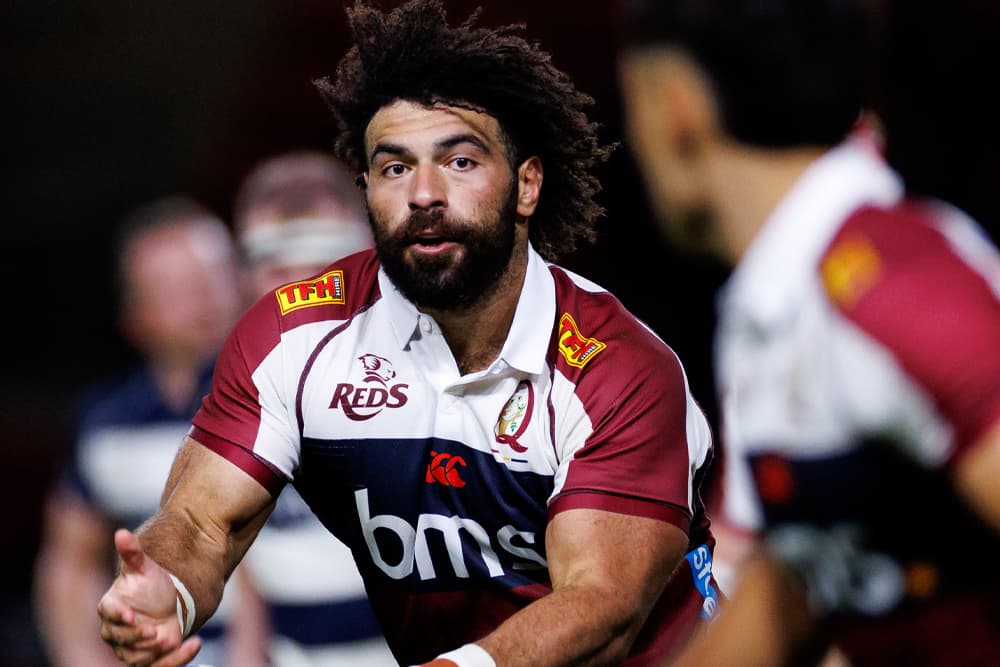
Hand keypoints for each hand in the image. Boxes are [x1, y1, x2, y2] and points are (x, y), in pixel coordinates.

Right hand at [97, 528, 201, 665]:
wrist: (168, 602)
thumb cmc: (151, 585)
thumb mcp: (145, 568)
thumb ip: (132, 553)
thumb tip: (121, 532)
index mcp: (112, 606)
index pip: (108, 613)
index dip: (118, 615)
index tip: (130, 614)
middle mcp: (117, 630)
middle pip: (120, 639)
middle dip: (136, 637)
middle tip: (153, 631)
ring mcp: (132, 647)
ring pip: (137, 657)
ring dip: (153, 652)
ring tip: (170, 639)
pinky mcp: (151, 659)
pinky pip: (160, 665)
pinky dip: (177, 659)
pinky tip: (195, 644)